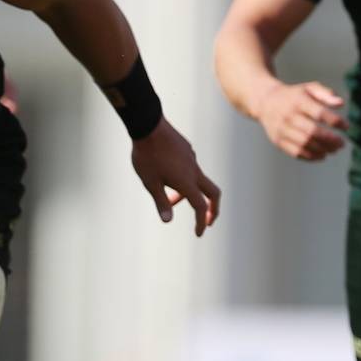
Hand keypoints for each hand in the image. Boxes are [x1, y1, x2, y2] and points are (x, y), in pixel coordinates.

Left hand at [130, 119, 222, 236]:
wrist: (149, 127)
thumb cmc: (147, 157)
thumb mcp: (150, 183)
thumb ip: (161, 201)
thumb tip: (167, 220)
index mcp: (187, 182)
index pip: (200, 206)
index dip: (201, 222)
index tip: (199, 233)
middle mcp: (194, 171)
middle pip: (213, 193)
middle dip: (213, 209)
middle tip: (207, 221)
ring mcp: (192, 160)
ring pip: (198, 180)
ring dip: (190, 193)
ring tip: (171, 198)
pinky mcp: (187, 151)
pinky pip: (190, 169)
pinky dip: (185, 179)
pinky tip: (168, 175)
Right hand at [256, 80, 347, 161]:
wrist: (265, 102)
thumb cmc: (294, 96)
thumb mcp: (309, 88)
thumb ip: (326, 94)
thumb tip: (340, 103)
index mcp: (298, 101)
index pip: (320, 113)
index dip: (336, 122)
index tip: (346, 126)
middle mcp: (288, 116)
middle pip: (312, 132)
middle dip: (330, 140)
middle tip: (342, 143)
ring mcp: (281, 129)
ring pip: (304, 144)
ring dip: (323, 149)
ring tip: (334, 150)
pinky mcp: (277, 140)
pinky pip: (295, 152)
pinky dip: (311, 156)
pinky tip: (322, 155)